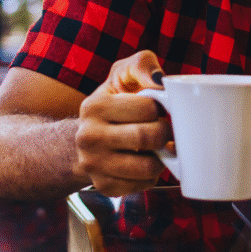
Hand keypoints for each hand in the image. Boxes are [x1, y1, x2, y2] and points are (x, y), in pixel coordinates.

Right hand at [75, 51, 172, 195]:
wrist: (86, 137)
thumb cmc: (114, 101)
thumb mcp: (123, 74)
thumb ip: (143, 65)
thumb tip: (160, 81)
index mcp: (94, 106)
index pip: (148, 108)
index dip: (160, 108)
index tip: (156, 108)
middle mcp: (88, 137)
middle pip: (148, 138)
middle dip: (165, 133)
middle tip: (163, 129)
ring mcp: (94, 165)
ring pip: (148, 167)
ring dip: (162, 157)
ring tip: (156, 147)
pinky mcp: (104, 186)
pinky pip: (144, 185)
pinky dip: (152, 175)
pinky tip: (144, 161)